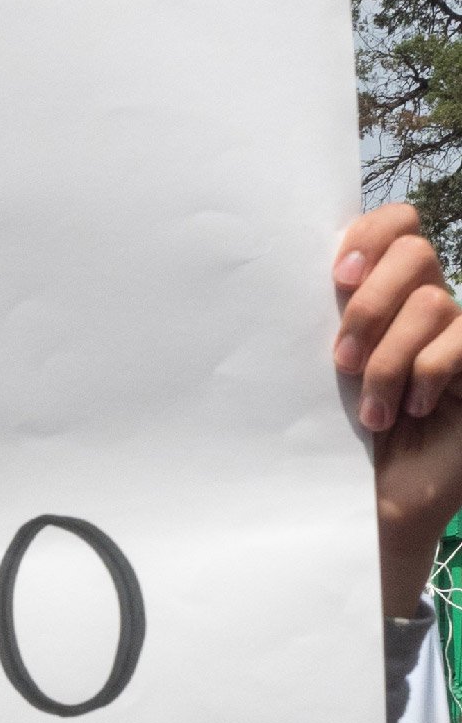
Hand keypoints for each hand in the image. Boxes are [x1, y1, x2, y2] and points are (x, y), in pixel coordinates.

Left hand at [331, 206, 461, 614]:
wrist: (374, 501)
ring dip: (388, 359)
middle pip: (415, 250)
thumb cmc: (338, 437)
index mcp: (386, 293)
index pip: (397, 222)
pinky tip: (409, 410)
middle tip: (340, 359)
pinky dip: (426, 374)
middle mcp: (426, 304)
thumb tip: (279, 273)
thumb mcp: (321, 372)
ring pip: (430, 303)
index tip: (337, 277)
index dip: (372, 234)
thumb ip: (319, 320)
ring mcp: (457, 335)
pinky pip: (461, 339)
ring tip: (369, 409)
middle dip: (370, 304)